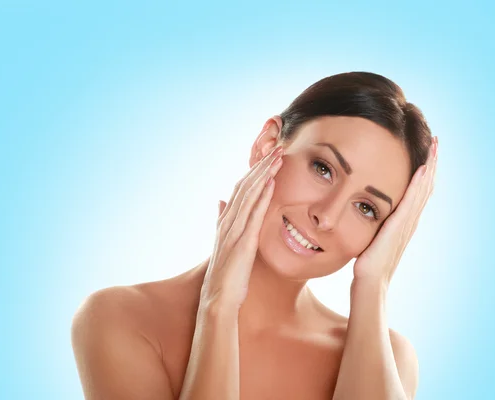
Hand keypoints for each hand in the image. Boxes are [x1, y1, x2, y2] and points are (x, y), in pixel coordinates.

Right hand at [199, 145, 283, 314]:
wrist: (217, 300)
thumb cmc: (226, 276)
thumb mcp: (224, 244)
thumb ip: (222, 221)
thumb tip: (219, 200)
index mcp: (226, 222)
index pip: (241, 189)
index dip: (254, 171)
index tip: (269, 157)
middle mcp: (228, 222)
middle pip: (245, 186)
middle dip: (261, 165)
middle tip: (277, 147)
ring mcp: (234, 231)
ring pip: (248, 195)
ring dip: (263, 174)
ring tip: (277, 156)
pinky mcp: (243, 243)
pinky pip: (253, 215)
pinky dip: (262, 197)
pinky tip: (272, 183)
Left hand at [353, 137, 437, 285]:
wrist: (370, 283)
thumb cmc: (367, 264)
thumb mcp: (373, 237)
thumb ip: (377, 224)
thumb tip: (368, 212)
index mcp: (404, 221)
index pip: (418, 190)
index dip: (424, 171)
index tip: (428, 151)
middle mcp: (409, 220)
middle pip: (426, 186)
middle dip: (431, 162)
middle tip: (437, 141)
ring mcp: (406, 224)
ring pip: (422, 189)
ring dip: (429, 167)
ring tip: (434, 147)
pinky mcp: (398, 227)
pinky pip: (410, 201)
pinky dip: (418, 184)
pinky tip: (422, 169)